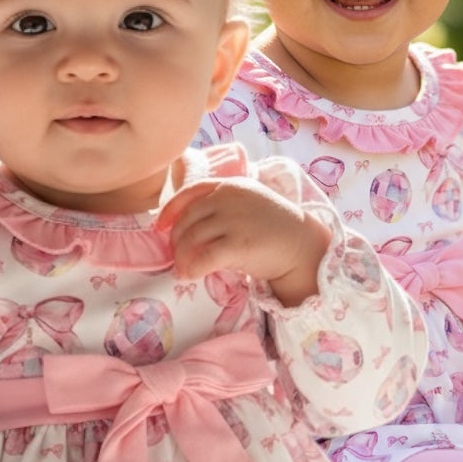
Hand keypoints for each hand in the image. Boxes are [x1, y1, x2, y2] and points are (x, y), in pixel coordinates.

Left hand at [157, 178, 329, 305]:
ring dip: (182, 258)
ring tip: (183, 270)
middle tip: (177, 257)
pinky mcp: (238, 244)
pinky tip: (191, 275)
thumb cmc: (275, 228)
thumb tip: (188, 227)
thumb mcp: (249, 204)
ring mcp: (233, 220)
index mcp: (230, 186)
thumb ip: (222, 207)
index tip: (160, 226)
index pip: (190, 192)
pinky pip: (203, 257)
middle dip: (176, 241)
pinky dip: (192, 268)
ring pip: (191, 239)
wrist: (302, 245)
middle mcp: (229, 199)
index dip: (170, 210)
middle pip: (187, 219)